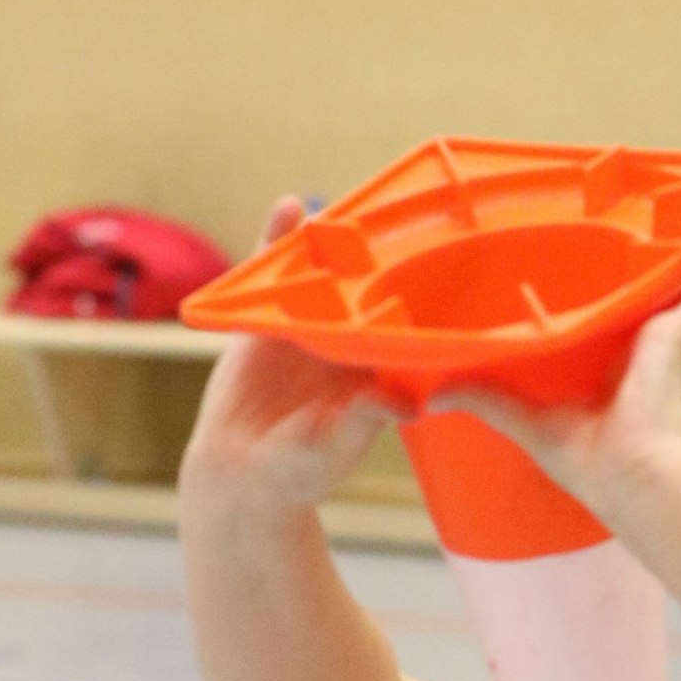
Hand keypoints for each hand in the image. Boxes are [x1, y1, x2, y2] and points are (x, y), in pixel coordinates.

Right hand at [179, 197, 397, 518]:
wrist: (241, 478)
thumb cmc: (301, 470)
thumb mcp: (336, 444)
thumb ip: (367, 419)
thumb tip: (406, 404)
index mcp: (375, 366)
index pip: (406, 319)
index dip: (421, 290)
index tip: (439, 256)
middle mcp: (344, 341)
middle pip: (365, 288)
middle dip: (375, 254)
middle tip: (391, 213)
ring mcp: (305, 328)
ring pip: (320, 277)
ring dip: (327, 241)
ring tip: (340, 203)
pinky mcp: (266, 321)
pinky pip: (271, 278)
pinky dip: (276, 243)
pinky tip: (288, 207)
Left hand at [427, 221, 680, 519]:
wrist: (631, 476)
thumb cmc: (590, 465)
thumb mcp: (527, 423)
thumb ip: (487, 401)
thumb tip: (435, 396)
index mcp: (613, 373)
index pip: (615, 327)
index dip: (609, 301)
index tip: (590, 273)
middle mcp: (643, 353)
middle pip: (652, 301)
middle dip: (654, 270)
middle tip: (639, 235)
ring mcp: (666, 341)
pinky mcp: (678, 334)